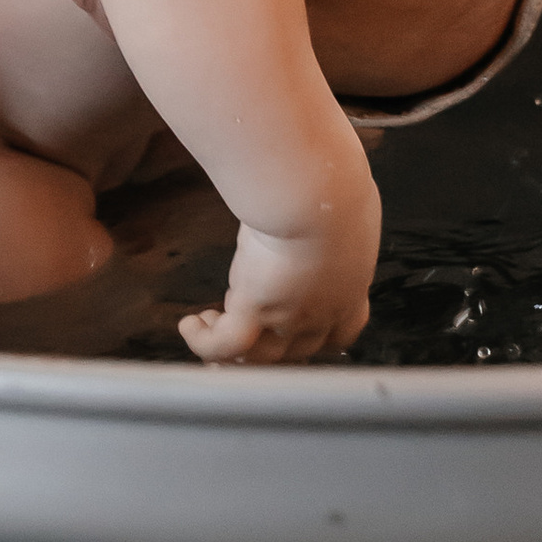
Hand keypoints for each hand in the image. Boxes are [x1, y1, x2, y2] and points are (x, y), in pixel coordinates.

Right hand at [180, 206, 379, 366]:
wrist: (314, 190)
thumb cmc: (334, 184)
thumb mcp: (340, 207)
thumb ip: (330, 221)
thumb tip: (321, 205)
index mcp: (350, 286)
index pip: (341, 333)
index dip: (316, 336)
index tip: (296, 324)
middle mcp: (322, 311)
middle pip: (297, 352)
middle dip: (270, 338)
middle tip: (243, 315)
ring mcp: (289, 315)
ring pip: (260, 357)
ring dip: (236, 348)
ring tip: (211, 320)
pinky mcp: (255, 308)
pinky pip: (225, 344)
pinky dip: (204, 343)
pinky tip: (191, 326)